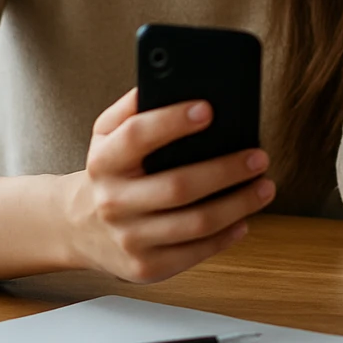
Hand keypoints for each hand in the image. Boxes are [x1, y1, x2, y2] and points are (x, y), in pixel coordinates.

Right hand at [60, 89, 275, 282]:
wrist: (77, 226)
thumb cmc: (110, 170)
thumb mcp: (107, 133)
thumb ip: (134, 105)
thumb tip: (169, 76)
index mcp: (104, 161)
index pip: (136, 136)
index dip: (172, 121)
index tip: (209, 108)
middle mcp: (112, 201)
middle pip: (178, 186)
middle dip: (226, 170)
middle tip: (259, 156)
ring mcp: (128, 238)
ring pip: (195, 224)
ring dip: (238, 205)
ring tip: (265, 186)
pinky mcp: (146, 267)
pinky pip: (195, 252)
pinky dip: (226, 236)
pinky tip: (245, 219)